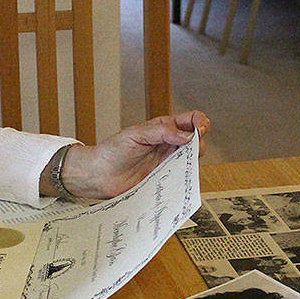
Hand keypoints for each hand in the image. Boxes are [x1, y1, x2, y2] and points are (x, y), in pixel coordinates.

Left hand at [54, 111, 210, 199]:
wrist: (99, 175)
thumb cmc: (112, 151)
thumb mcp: (135, 135)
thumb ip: (161, 132)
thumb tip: (185, 135)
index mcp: (164, 127)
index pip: (191, 119)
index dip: (200, 123)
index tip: (198, 132)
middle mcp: (168, 144)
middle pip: (197, 140)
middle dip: (199, 144)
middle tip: (190, 150)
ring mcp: (167, 162)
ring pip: (192, 160)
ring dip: (193, 162)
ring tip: (184, 165)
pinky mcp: (164, 179)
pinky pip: (181, 178)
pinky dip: (185, 178)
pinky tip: (180, 178)